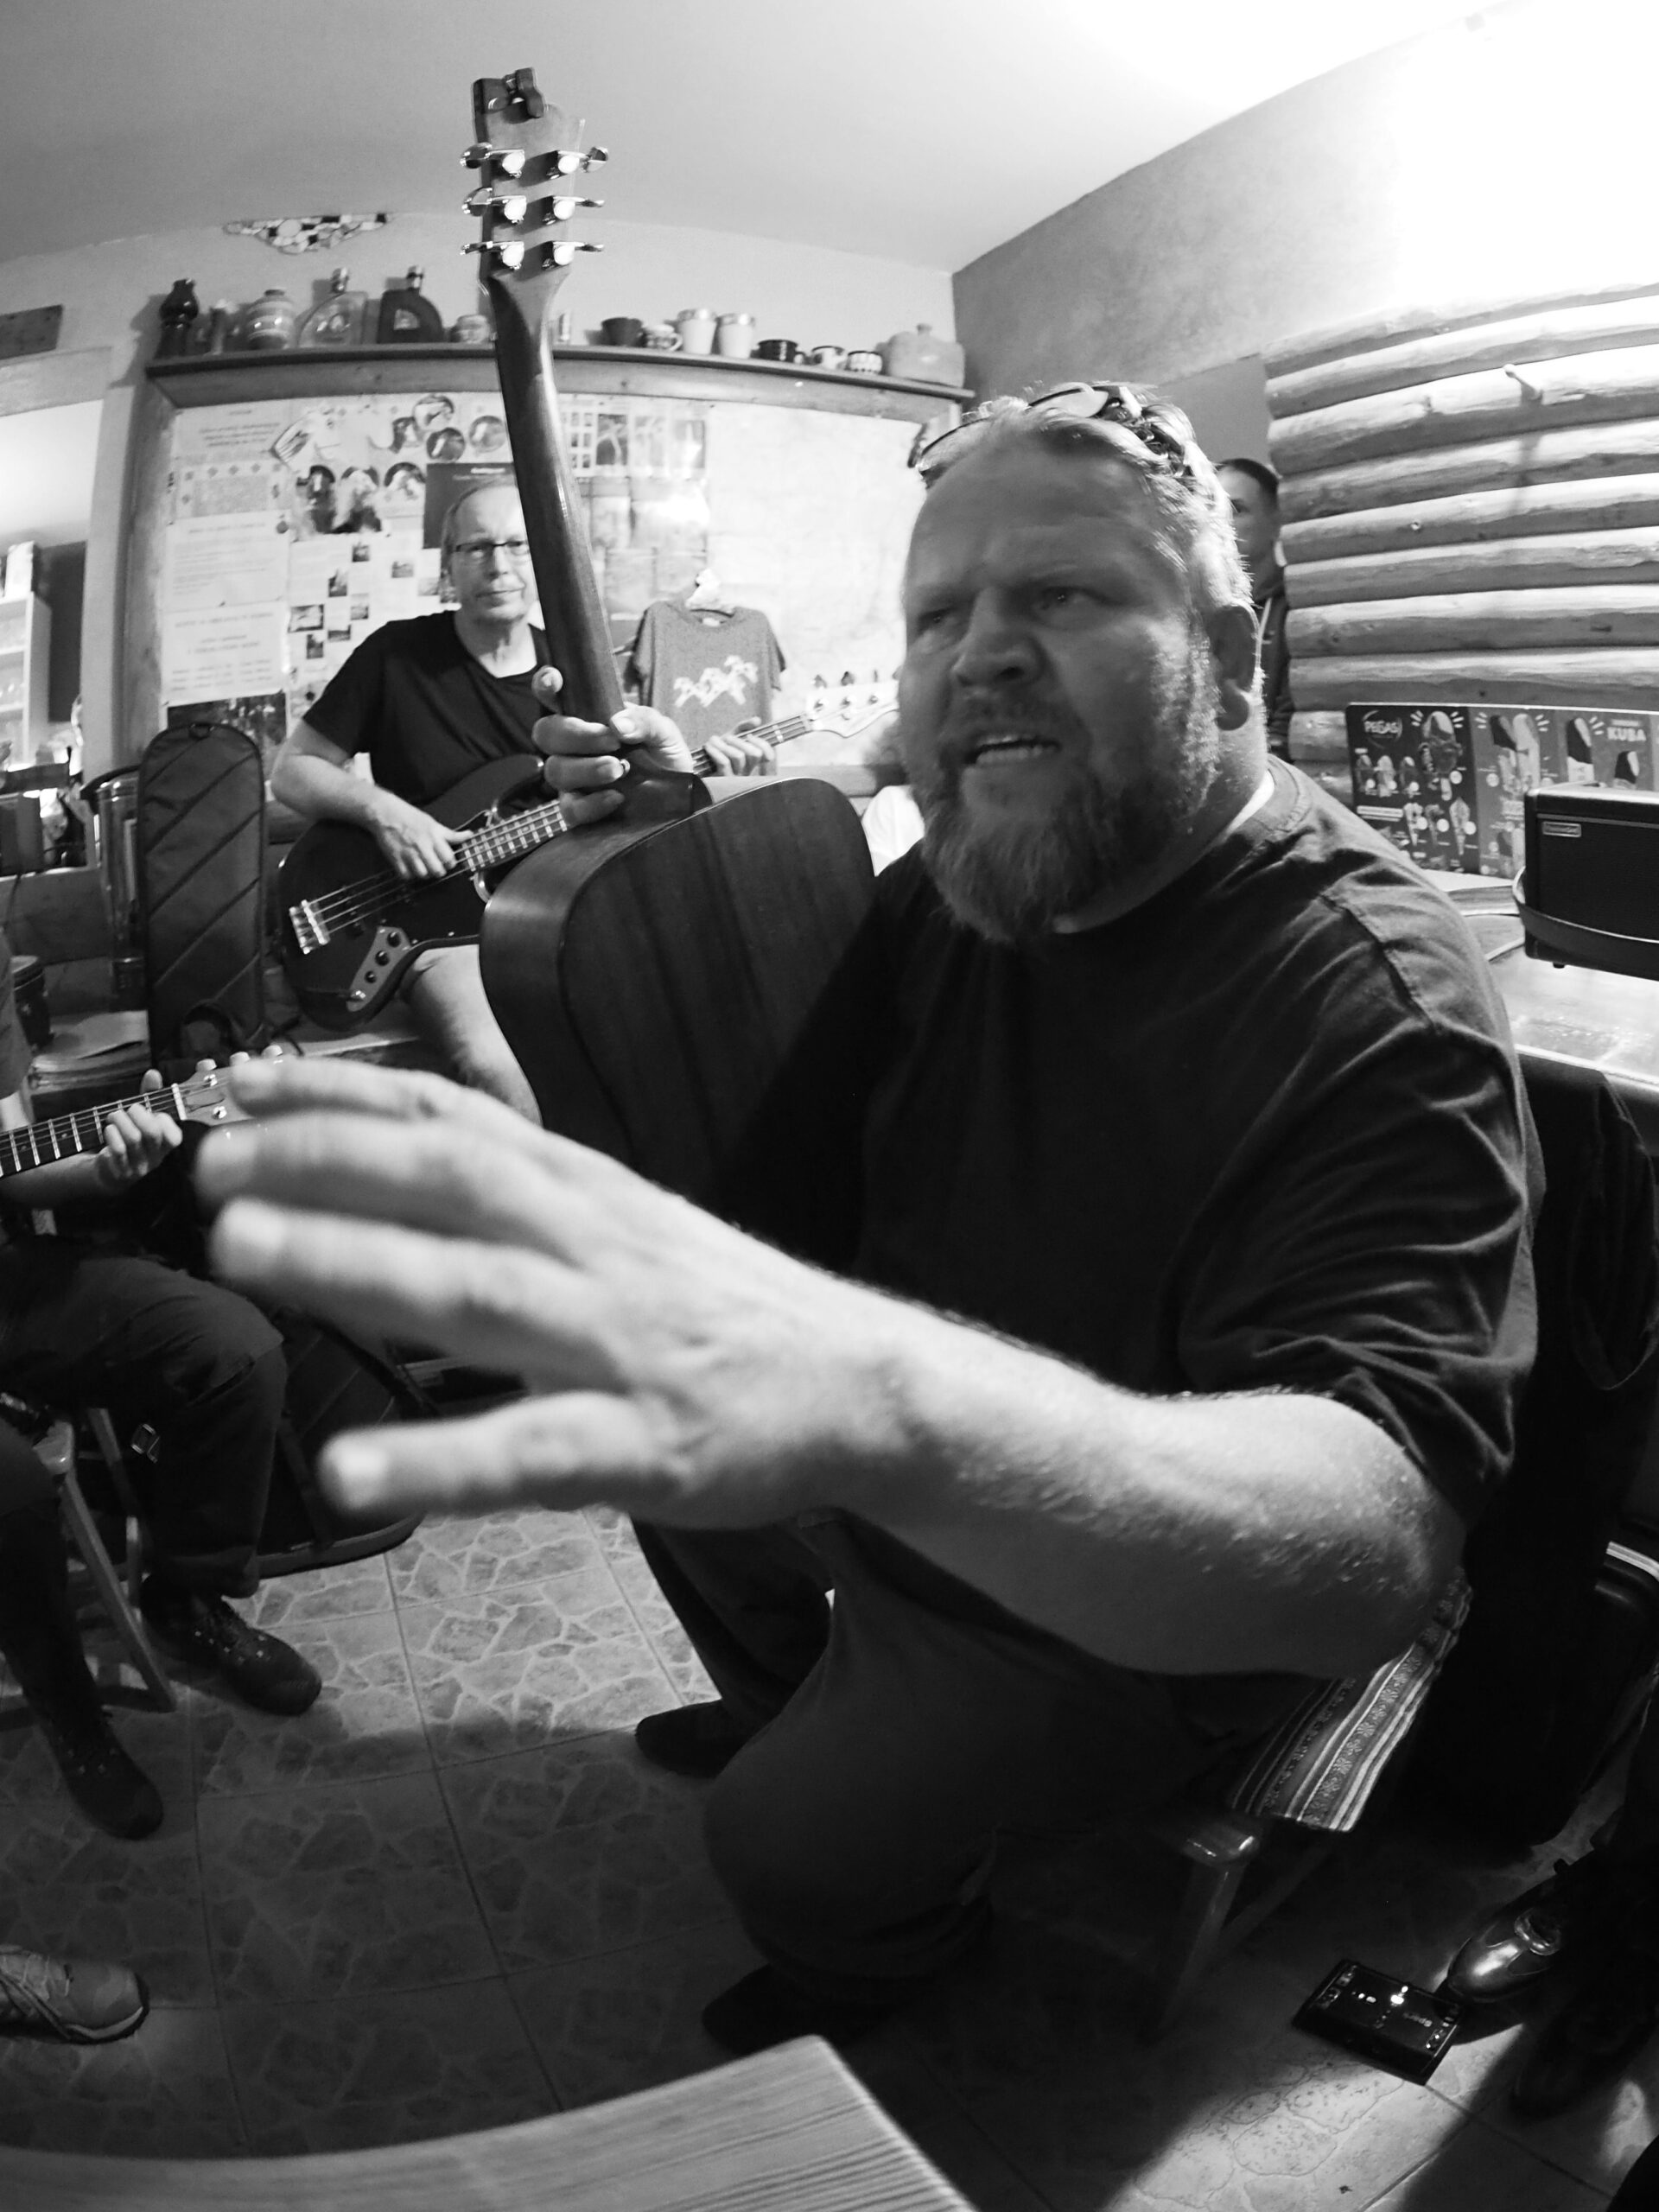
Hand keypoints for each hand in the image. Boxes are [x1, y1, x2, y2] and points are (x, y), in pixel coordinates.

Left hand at [93, 1069, 182, 1190]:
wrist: (111, 1169)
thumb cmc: (130, 1136)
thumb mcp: (142, 1116)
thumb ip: (150, 1094)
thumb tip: (153, 1074)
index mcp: (165, 1145)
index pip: (174, 1137)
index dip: (164, 1120)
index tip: (154, 1111)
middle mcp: (156, 1158)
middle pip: (152, 1133)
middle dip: (137, 1114)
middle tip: (129, 1109)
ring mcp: (139, 1166)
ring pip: (133, 1139)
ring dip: (120, 1120)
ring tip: (113, 1115)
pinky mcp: (121, 1171)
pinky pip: (117, 1150)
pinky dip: (111, 1134)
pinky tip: (108, 1129)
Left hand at [197, 1057, 887, 1527]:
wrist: (864, 1381)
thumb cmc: (723, 1308)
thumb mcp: (623, 1221)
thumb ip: (519, 1196)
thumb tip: (391, 1167)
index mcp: (584, 1192)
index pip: (451, 1119)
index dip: (341, 1094)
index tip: (241, 1082)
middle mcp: (591, 1245)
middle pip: (448, 1183)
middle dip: (321, 1160)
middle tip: (208, 1164)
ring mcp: (615, 1342)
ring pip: (473, 1291)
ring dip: (354, 1262)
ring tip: (245, 1252)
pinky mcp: (641, 1443)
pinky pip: (528, 1449)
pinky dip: (436, 1457)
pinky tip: (350, 1472)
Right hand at [367, 791, 464, 880]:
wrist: (385, 812)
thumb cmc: (410, 816)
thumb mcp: (433, 823)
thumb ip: (450, 834)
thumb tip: (469, 835)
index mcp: (434, 836)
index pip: (450, 859)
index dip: (450, 862)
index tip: (446, 861)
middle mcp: (423, 846)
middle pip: (438, 870)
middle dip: (439, 870)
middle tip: (435, 866)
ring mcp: (409, 853)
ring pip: (424, 875)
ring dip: (424, 873)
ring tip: (422, 867)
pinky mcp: (396, 859)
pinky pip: (407, 876)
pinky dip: (409, 875)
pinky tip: (409, 867)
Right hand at [530, 666, 694, 827]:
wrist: (681, 801)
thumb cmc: (665, 759)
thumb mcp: (664, 733)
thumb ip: (644, 721)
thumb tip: (617, 723)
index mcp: (588, 719)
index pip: (554, 696)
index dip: (546, 684)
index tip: (556, 681)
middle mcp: (573, 747)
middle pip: (546, 732)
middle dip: (575, 735)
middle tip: (612, 743)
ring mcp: (573, 779)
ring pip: (555, 770)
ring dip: (586, 769)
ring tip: (619, 771)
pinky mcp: (579, 811)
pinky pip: (570, 808)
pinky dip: (592, 803)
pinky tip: (617, 798)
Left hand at [701, 720, 775, 778]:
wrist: (699, 766)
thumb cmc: (718, 751)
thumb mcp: (731, 738)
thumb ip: (743, 728)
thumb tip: (757, 720)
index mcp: (751, 762)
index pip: (768, 756)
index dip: (764, 745)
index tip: (750, 736)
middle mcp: (747, 771)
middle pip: (755, 754)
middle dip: (740, 741)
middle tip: (728, 738)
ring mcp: (736, 777)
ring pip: (738, 756)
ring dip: (724, 744)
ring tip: (714, 741)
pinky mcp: (723, 779)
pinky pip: (724, 762)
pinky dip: (715, 750)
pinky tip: (708, 746)